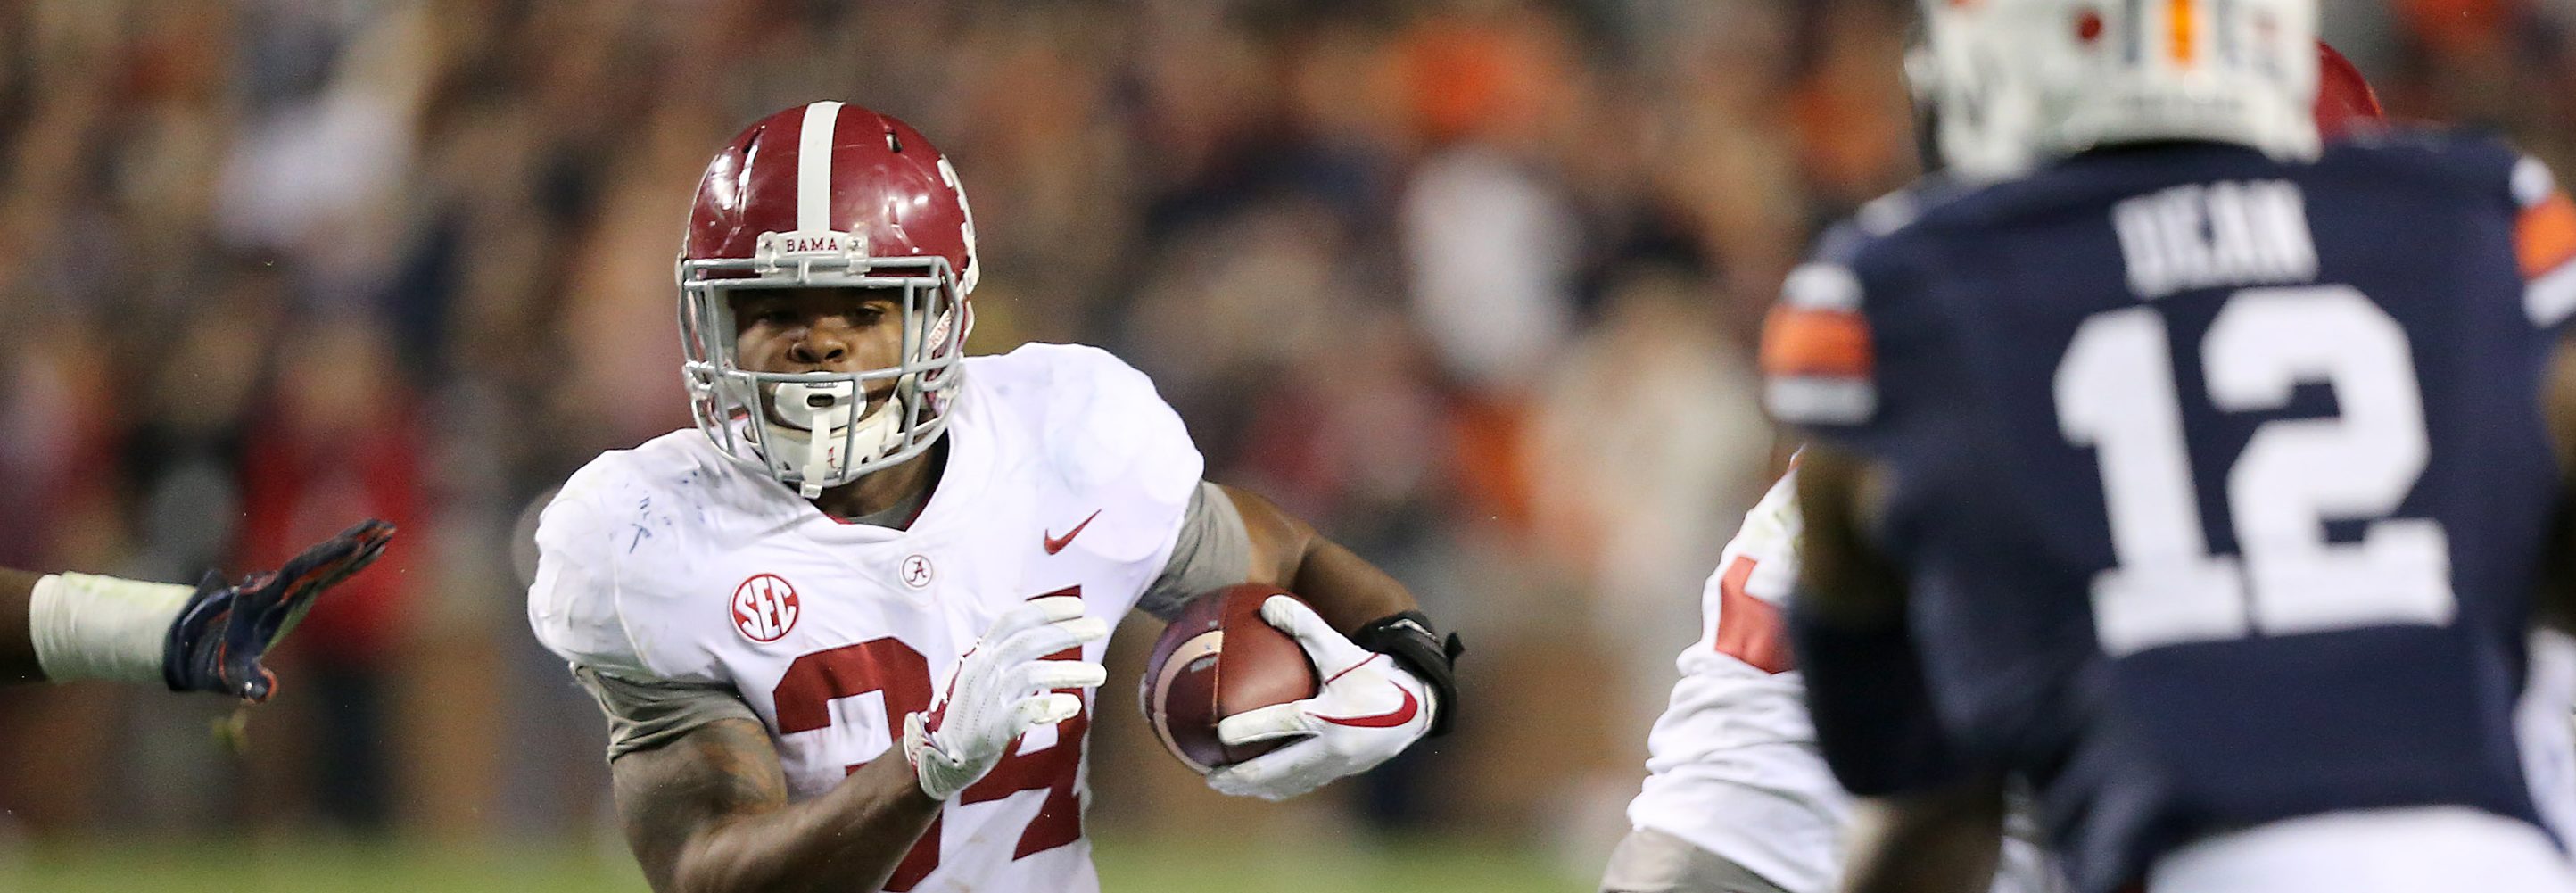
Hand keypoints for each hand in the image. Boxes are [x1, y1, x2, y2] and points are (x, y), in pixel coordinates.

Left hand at [164, 519, 396, 701]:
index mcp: (266, 597)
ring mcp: (293, 589)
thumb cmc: (220, 663)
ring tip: (388, 528)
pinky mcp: (302, 593)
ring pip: (328, 559)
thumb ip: (247, 683)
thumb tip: (261, 695)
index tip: (354, 546)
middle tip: (384, 527)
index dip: (326, 559)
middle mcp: (281, 586)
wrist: (203, 646)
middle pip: (318, 557)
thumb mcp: (231, 676)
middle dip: (350, 541)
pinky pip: (331, 571)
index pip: (300, 572)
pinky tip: (376, 549)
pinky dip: (353, 559)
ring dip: (357, 542)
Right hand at [903, 596, 1108, 799]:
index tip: (1078, 606)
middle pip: (1030, 641)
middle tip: (1101, 627)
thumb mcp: (978, 677)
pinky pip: (1027, 711)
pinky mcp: (993, 728)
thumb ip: (1006, 661)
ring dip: (1071, 672)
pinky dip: (1052, 705)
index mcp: (979, 655)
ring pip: (1034, 674)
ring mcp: (987, 699)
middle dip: (1068, 631)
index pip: (1014, 620)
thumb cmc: (966, 715)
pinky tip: (1072, 706)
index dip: (1047, 609)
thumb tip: (1046, 646)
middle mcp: (982, 671)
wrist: (938, 757)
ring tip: (1101, 674)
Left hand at [1206, 595, 1434, 800]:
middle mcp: (1332, 747)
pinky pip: (1303, 783)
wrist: (1418, 705)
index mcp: (1330, 716)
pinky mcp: (1343, 772)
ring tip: (1226, 785)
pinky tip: (1260, 783)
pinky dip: (1278, 785)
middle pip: (1277, 769)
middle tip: (1210, 776)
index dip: (1249, 729)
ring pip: (1288, 784)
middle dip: (1240, 777)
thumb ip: (1305, 625)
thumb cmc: (1375, 672)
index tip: (1218, 732)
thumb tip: (1266, 603)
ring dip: (1255, 787)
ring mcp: (1338, 765)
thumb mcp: (1341, 646)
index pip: (1282, 724)